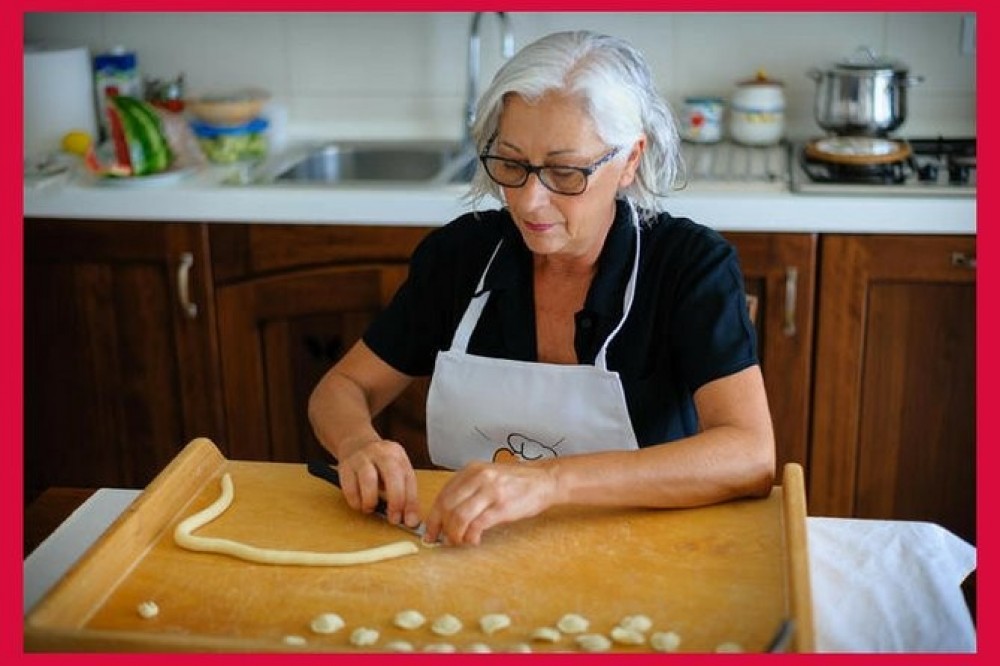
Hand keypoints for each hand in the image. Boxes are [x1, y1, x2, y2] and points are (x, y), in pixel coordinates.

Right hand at [336, 439, 420, 528]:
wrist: (356, 444)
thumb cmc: (380, 464)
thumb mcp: (396, 471)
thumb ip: (404, 493)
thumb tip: (411, 520)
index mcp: (398, 454)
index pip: (409, 478)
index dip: (410, 502)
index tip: (410, 520)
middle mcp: (381, 453)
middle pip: (392, 474)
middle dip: (395, 500)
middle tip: (393, 518)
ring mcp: (362, 458)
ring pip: (368, 479)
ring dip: (371, 500)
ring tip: (371, 508)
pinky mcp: (345, 466)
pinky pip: (349, 487)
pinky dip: (355, 501)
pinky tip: (359, 503)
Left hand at [423, 461, 559, 545]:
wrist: (545, 480)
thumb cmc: (517, 482)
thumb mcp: (488, 477)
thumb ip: (468, 491)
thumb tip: (447, 516)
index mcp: (471, 470)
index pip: (443, 495)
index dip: (434, 517)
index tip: (431, 532)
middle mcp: (479, 478)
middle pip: (447, 507)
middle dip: (442, 528)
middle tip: (443, 540)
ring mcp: (490, 491)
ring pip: (459, 517)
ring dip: (455, 535)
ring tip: (460, 541)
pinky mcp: (502, 506)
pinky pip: (477, 525)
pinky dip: (471, 537)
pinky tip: (474, 540)